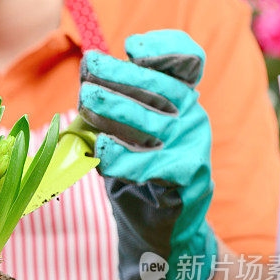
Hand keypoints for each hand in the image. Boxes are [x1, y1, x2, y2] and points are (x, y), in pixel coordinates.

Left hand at [79, 30, 216, 279]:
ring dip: (114, 108)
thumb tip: (86, 85)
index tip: (131, 49)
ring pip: (150, 122)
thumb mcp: (126, 136)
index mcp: (182, 104)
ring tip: (86, 102)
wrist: (160, 231)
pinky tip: (102, 151)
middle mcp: (193, 120)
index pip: (185, 63)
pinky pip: (148, 164)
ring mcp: (192, 149)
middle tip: (89, 69)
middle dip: (121, 74)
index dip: (162, 49)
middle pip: (160, 88)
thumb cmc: (137, 177)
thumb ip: (114, 111)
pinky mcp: (185, 179)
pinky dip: (120, 157)